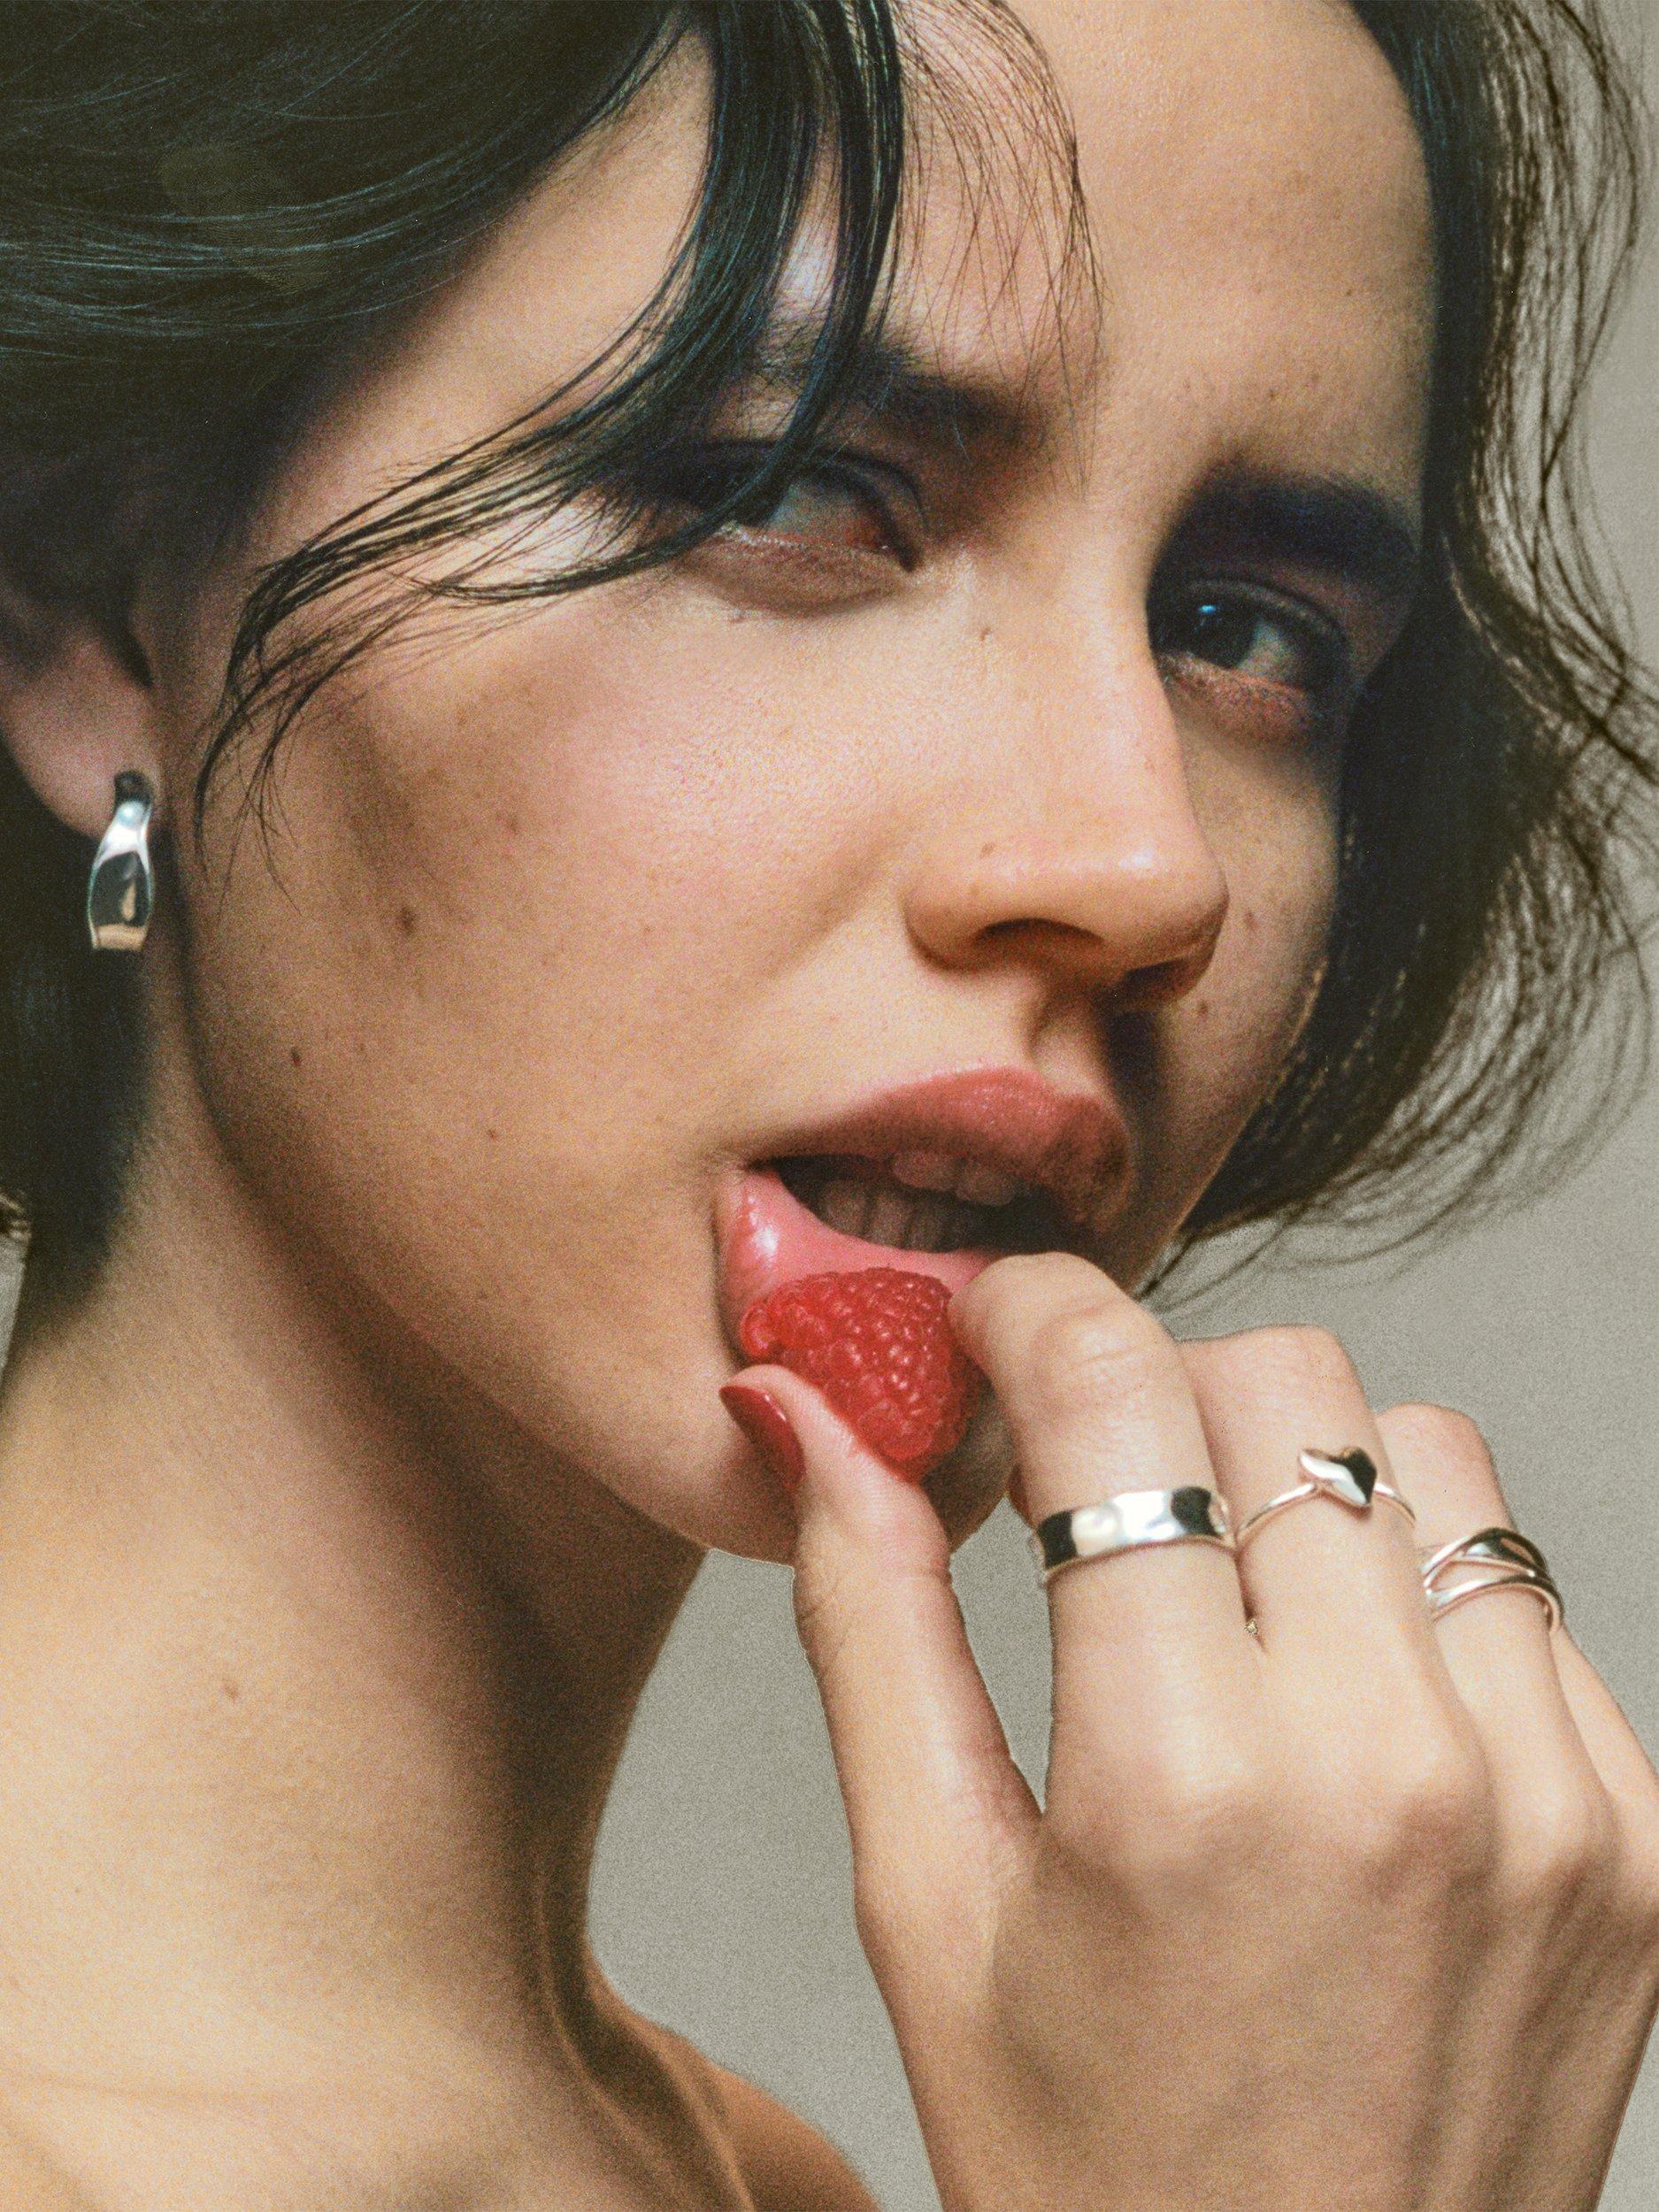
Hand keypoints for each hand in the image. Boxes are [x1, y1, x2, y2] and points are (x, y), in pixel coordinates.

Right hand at [734, 1254, 1658, 2211]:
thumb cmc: (1087, 2166)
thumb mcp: (926, 1904)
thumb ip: (865, 1619)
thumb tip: (798, 1410)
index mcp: (1181, 1776)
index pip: (1115, 1386)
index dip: (1030, 1312)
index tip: (989, 1334)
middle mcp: (1394, 1762)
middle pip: (1288, 1374)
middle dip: (1164, 1389)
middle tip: (1099, 1490)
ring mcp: (1547, 1800)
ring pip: (1428, 1452)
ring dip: (1306, 1479)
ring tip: (1230, 1604)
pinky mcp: (1633, 1840)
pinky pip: (1526, 1595)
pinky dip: (1417, 1599)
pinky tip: (1341, 1711)